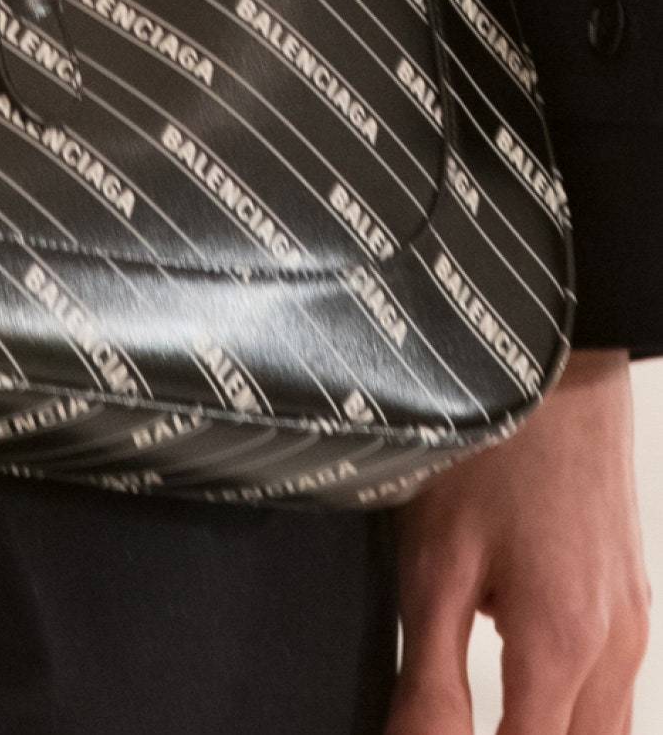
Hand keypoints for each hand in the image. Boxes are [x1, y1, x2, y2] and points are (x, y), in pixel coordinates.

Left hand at [389, 348, 648, 734]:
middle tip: (453, 728)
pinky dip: (573, 721)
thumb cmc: (486, 448)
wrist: (555, 365)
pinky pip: (615, 702)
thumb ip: (430, 677)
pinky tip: (528, 700)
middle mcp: (613, 653)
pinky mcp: (634, 608)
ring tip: (491, 717)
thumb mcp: (435, 560)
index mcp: (561, 648)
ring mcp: (633, 632)